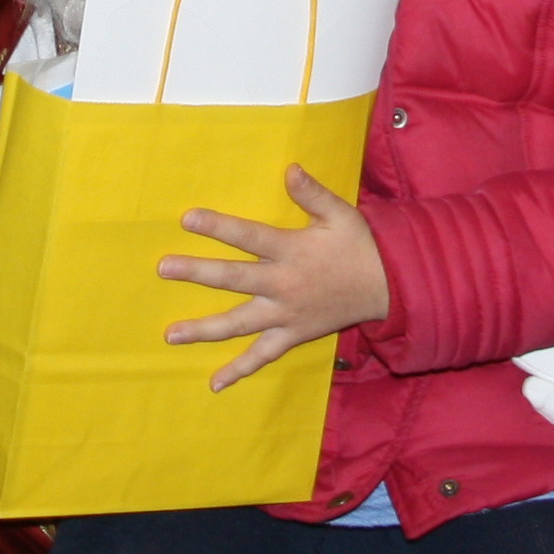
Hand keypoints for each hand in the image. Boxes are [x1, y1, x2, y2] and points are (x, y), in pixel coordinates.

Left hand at [159, 166, 390, 392]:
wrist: (389, 287)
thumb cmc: (359, 245)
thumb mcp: (339, 213)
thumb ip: (312, 193)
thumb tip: (289, 169)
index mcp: (291, 251)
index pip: (248, 236)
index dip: (218, 226)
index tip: (187, 219)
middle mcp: (283, 285)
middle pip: (233, 278)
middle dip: (197, 272)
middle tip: (164, 268)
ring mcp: (285, 314)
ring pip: (239, 323)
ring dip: (204, 328)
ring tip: (171, 334)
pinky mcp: (292, 335)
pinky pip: (263, 356)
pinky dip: (239, 370)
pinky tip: (214, 383)